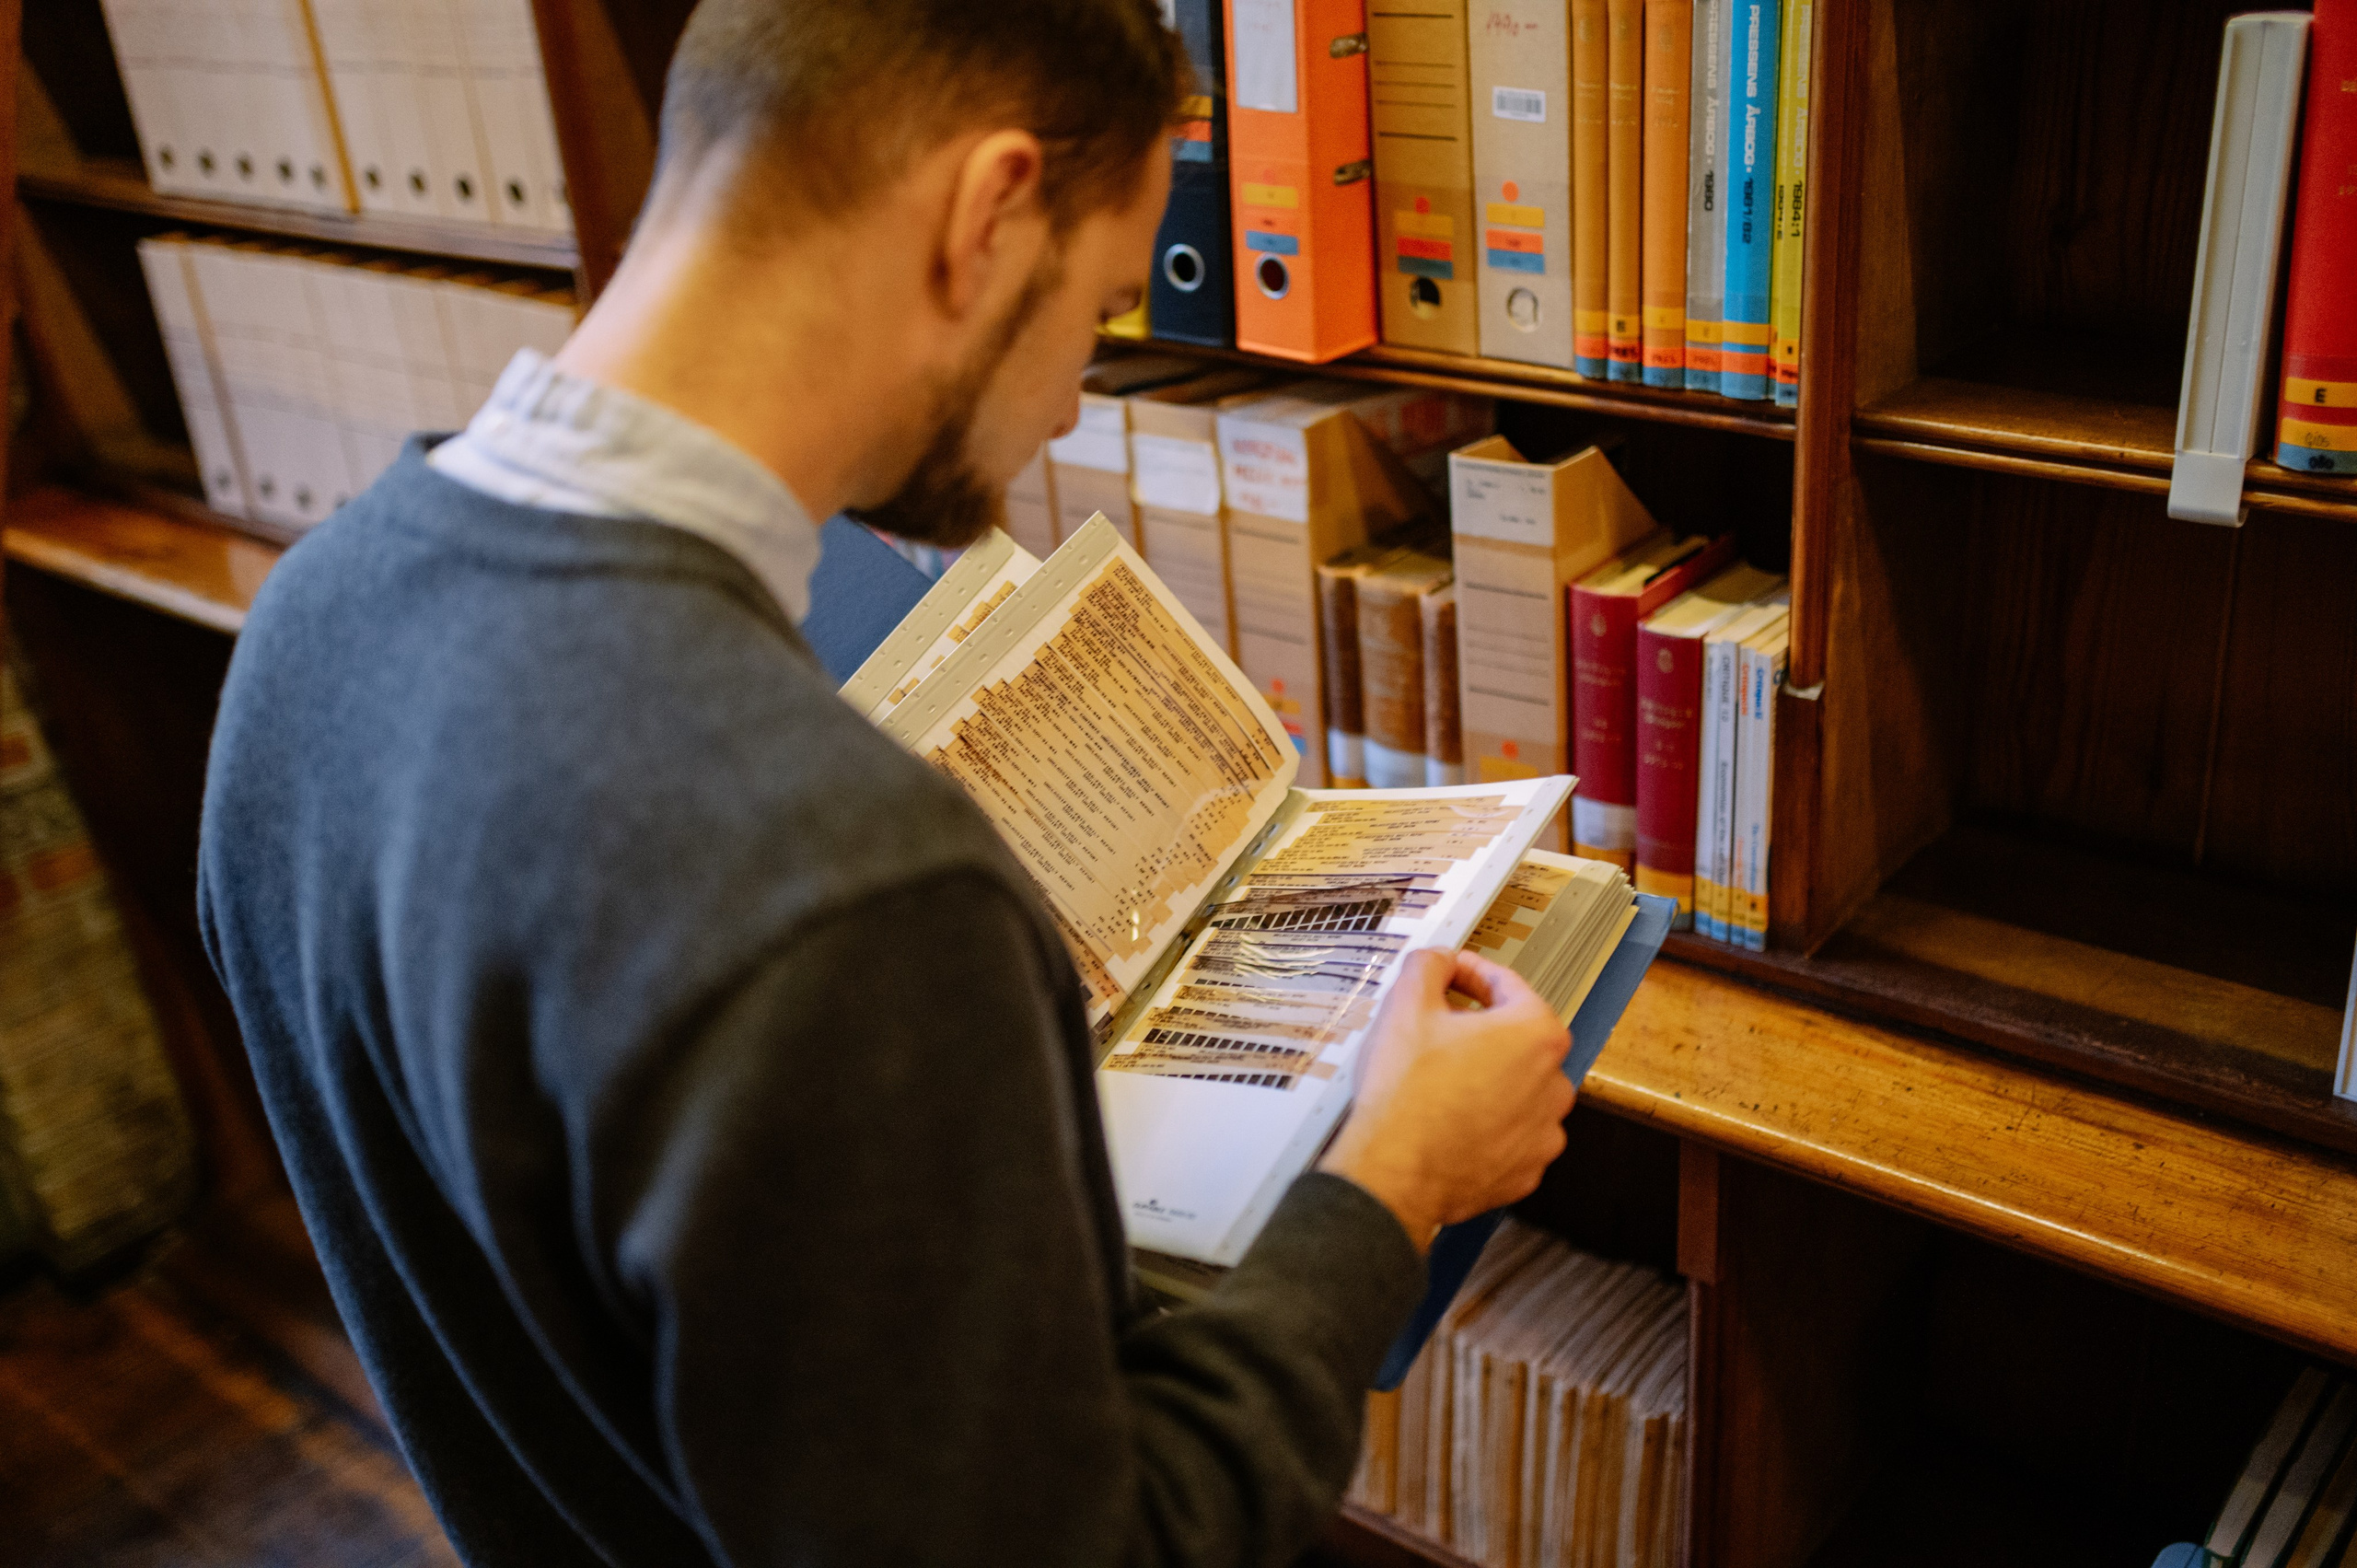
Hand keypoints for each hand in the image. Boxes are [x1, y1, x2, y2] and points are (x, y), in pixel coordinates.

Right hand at [1318, 948, 1573, 1252]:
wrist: (1394, 1173)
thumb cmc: (1405, 1096)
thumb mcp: (1405, 1006)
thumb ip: (1429, 966)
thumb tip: (1439, 960)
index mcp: (1536, 1034)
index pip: (1508, 985)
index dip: (1471, 972)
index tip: (1450, 974)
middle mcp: (1554, 1083)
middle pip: (1518, 1038)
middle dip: (1482, 1029)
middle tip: (1439, 1030)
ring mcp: (1544, 1132)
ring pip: (1518, 1088)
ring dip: (1488, 1078)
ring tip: (1443, 1081)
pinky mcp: (1526, 1169)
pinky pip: (1511, 1134)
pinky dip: (1488, 1124)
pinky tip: (1451, 1119)